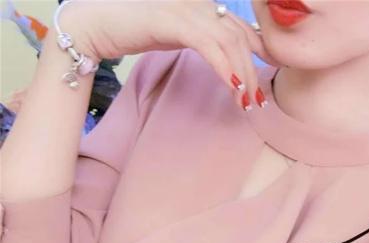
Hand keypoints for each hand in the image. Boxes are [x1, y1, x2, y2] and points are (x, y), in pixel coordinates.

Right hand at [56, 0, 282, 108]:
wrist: (98, 25)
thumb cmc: (134, 30)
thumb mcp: (175, 35)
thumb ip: (199, 40)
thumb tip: (219, 59)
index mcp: (203, 7)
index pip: (240, 29)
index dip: (259, 52)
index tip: (266, 78)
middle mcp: (200, 4)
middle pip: (239, 38)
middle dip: (253, 72)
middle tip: (257, 101)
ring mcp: (188, 10)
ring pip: (229, 43)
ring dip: (242, 76)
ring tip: (246, 102)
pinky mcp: (174, 21)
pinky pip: (209, 46)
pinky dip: (224, 68)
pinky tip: (231, 88)